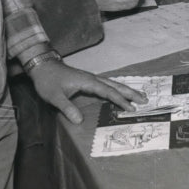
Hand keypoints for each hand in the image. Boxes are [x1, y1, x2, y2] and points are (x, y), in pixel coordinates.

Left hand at [29, 57, 145, 123]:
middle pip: (116, 85)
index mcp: (88, 82)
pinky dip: (117, 89)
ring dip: (126, 90)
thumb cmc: (48, 82)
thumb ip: (67, 108)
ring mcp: (91, 79)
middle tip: (145, 99)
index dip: (120, 100)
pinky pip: (107, 85)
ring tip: (138, 96)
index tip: (131, 108)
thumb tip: (79, 121)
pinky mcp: (88, 80)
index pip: (108, 92)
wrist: (43, 67)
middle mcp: (93, 79)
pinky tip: (120, 93)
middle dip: (130, 93)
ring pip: (113, 84)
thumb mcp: (55, 97)